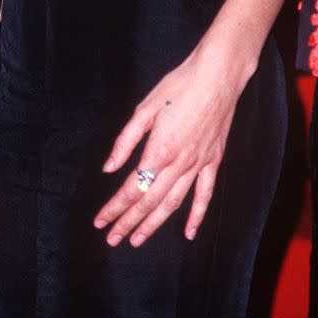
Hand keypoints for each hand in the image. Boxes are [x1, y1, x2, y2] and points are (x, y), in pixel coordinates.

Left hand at [93, 44, 248, 247]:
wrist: (216, 77)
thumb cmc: (177, 87)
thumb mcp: (145, 109)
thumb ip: (126, 141)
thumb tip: (109, 168)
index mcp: (158, 150)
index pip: (131, 187)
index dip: (115, 207)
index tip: (101, 221)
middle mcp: (178, 164)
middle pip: (149, 200)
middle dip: (128, 222)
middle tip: (112, 239)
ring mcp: (198, 165)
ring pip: (173, 203)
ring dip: (154, 224)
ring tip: (137, 240)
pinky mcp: (213, 161)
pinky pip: (204, 195)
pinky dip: (196, 216)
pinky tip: (187, 233)